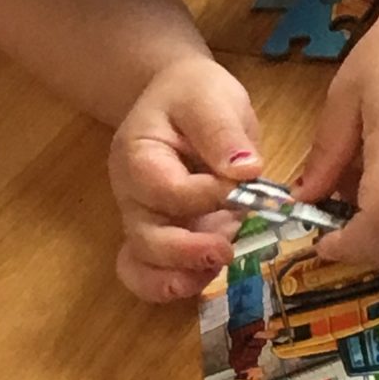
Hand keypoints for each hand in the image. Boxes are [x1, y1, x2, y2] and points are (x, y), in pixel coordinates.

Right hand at [109, 54, 262, 300]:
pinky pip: (150, 274)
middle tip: (226, 247)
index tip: (243, 182)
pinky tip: (203, 278)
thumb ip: (222, 132)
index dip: (205, 195)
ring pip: (143, 265)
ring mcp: (145, 220)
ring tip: (214, 270)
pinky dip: (172, 285)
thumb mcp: (210, 98)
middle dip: (186, 251)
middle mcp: (132, 193)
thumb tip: (246, 171)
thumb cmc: (192, 94)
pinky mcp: (164, 238)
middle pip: (145, 238)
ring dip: (178, 277)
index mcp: (137, 154)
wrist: (180, 99)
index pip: (165, 188)